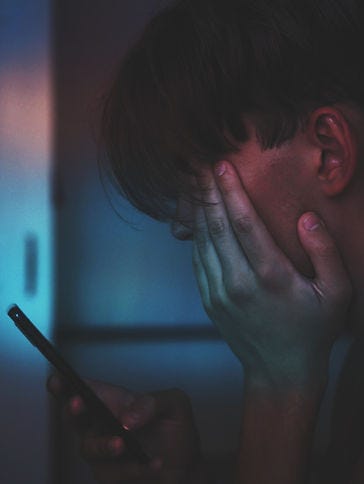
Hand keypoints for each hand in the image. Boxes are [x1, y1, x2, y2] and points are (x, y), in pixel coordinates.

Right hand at [47, 374, 206, 482]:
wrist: (186, 465)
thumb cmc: (175, 430)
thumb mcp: (174, 405)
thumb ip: (152, 402)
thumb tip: (126, 418)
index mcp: (113, 402)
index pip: (84, 389)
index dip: (65, 384)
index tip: (57, 379)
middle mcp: (101, 425)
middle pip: (73, 416)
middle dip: (72, 409)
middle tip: (78, 403)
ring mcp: (102, 452)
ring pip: (89, 448)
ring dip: (104, 444)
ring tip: (123, 443)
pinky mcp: (111, 475)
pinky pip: (115, 472)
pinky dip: (135, 467)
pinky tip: (154, 463)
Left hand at [192, 161, 351, 389]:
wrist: (279, 370)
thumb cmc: (312, 331)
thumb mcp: (336, 294)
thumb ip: (325, 252)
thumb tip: (306, 218)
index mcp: (270, 276)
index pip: (244, 222)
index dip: (231, 190)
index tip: (222, 165)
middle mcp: (238, 282)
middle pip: (217, 226)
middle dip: (208, 191)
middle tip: (199, 164)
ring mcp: (219, 292)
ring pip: (203, 241)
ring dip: (199, 209)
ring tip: (195, 183)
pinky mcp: (209, 300)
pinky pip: (198, 260)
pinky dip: (196, 234)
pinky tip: (198, 217)